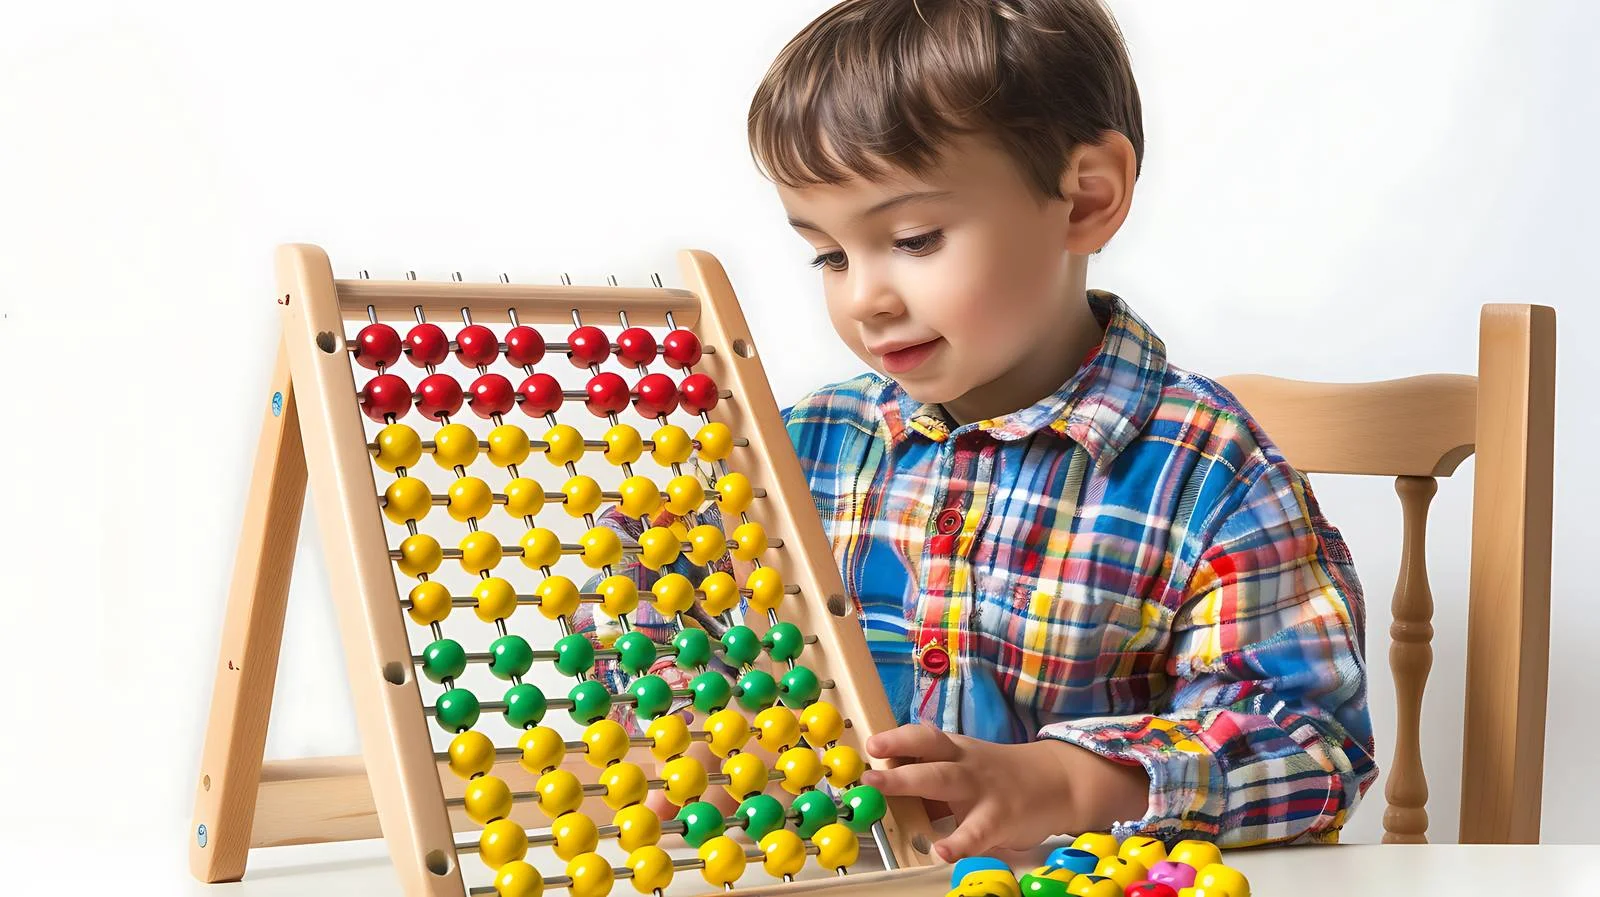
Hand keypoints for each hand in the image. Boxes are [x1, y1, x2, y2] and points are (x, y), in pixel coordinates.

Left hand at [861, 723, 1149, 862]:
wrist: (1060, 781)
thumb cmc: (1003, 778)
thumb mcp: (969, 769)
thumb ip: (934, 780)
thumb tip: (890, 793)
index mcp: (956, 751)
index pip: (924, 738)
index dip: (897, 739)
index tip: (869, 744)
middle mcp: (965, 764)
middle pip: (929, 753)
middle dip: (896, 755)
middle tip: (867, 768)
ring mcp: (983, 789)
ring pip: (945, 781)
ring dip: (911, 783)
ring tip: (882, 790)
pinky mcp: (1000, 818)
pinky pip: (977, 831)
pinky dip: (960, 842)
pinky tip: (943, 852)